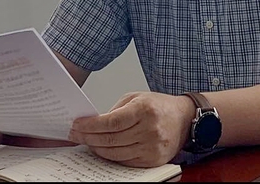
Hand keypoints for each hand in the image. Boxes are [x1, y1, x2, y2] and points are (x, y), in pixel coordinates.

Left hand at [68, 92, 195, 167]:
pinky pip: (126, 161)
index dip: (90, 125)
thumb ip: (115, 110)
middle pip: (111, 139)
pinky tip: (102, 150)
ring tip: (86, 142)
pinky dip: (111, 157)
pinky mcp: (154, 160)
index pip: (111, 122)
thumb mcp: (136, 98)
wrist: (183, 118)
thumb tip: (93, 123)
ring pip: (116, 153)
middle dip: (89, 138)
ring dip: (97, 149)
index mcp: (144, 110)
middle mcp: (150, 129)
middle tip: (75, 135)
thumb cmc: (158, 106)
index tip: (77, 125)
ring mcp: (152, 147)